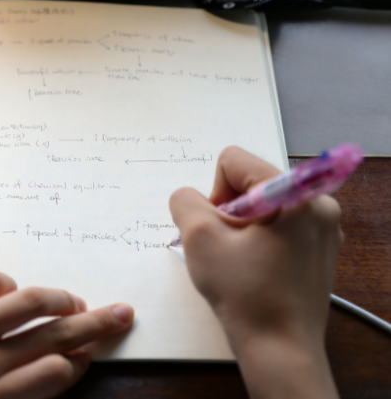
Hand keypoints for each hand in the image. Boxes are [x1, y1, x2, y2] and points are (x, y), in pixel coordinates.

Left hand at [0, 270, 132, 398]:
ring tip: (72, 300)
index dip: (78, 361)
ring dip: (55, 299)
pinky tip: (10, 287)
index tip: (89, 353)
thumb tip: (41, 377)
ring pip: (24, 305)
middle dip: (92, 326)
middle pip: (51, 338)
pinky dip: (3, 283)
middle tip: (120, 313)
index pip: (52, 375)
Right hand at [169, 146, 341, 398]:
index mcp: (295, 193)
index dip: (214, 194)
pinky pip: (279, 226)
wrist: (280, 347)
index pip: (234, 161)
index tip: (219, 230)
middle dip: (229, 211)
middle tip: (228, 249)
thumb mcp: (199, 238)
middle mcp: (318, 203)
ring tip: (241, 261)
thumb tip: (188, 196)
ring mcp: (324, 228)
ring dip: (242, 227)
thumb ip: (184, 201)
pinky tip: (255, 269)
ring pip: (264, 206)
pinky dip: (260, 241)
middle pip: (251, 183)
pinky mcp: (321, 249)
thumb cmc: (244, 294)